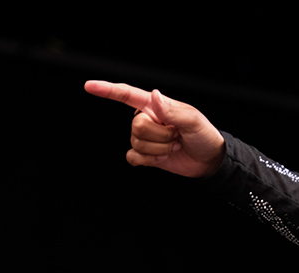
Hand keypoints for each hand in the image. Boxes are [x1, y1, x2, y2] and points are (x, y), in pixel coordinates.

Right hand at [84, 80, 225, 177]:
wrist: (209, 159)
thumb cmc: (204, 135)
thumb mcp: (193, 120)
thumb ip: (172, 110)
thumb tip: (154, 95)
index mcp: (155, 105)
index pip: (127, 94)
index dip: (107, 90)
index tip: (89, 86)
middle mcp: (146, 119)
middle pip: (136, 126)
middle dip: (160, 136)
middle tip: (176, 136)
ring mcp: (144, 137)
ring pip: (136, 143)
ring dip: (159, 148)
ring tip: (174, 145)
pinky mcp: (145, 154)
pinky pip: (133, 157)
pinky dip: (148, 159)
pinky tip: (162, 156)